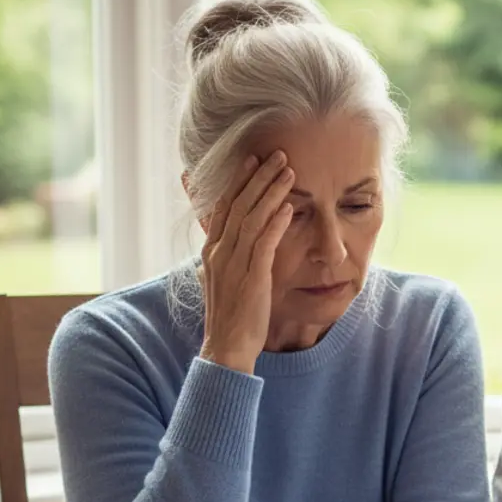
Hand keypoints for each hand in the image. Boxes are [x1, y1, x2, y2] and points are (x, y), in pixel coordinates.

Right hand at [199, 151, 294, 373]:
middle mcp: (219, 253)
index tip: (252, 160)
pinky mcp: (251, 278)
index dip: (239, 181)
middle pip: (239, 204)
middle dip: (258, 177)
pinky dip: (276, 222)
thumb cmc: (232, 314)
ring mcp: (233, 264)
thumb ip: (231, 254)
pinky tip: (289, 207)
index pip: (224, 206)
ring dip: (271, 192)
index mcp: (212, 251)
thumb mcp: (225, 278)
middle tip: (277, 154)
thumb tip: (237, 236)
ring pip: (252, 218)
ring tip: (289, 171)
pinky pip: (263, 243)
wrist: (226, 347)